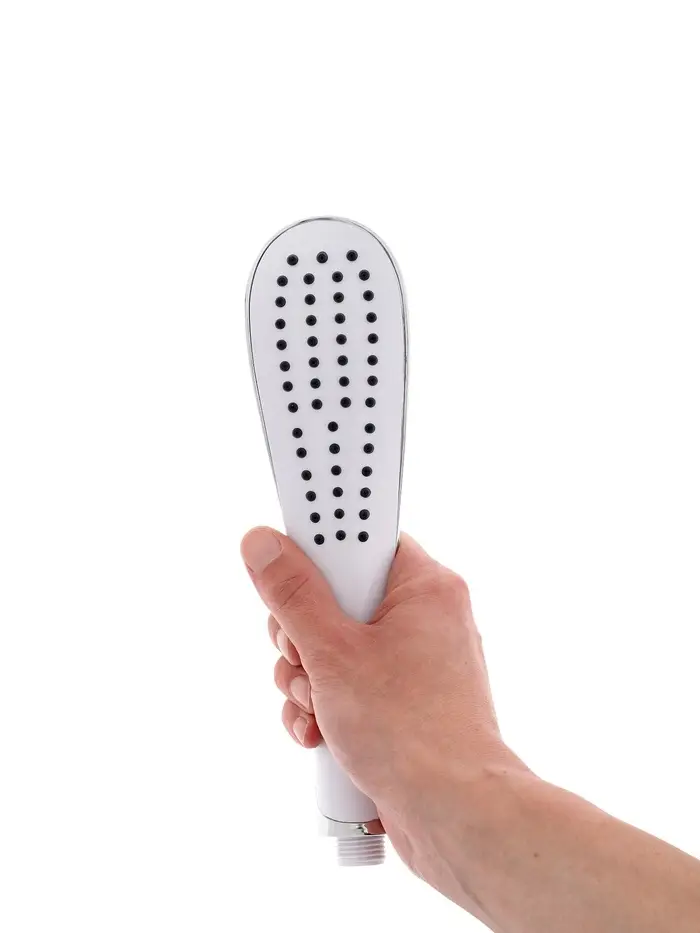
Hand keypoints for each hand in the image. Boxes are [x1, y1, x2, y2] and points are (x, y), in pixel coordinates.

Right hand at [241, 526, 522, 902]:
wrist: (456, 817)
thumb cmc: (412, 732)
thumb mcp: (333, 653)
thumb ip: (293, 595)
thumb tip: (265, 544)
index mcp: (424, 587)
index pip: (362, 538)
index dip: (319, 549)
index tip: (287, 557)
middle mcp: (424, 619)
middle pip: (337, 597)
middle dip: (303, 635)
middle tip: (304, 654)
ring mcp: (414, 663)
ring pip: (334, 647)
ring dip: (308, 680)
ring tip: (320, 706)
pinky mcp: (401, 701)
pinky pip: (347, 685)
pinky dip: (325, 707)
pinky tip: (321, 733)